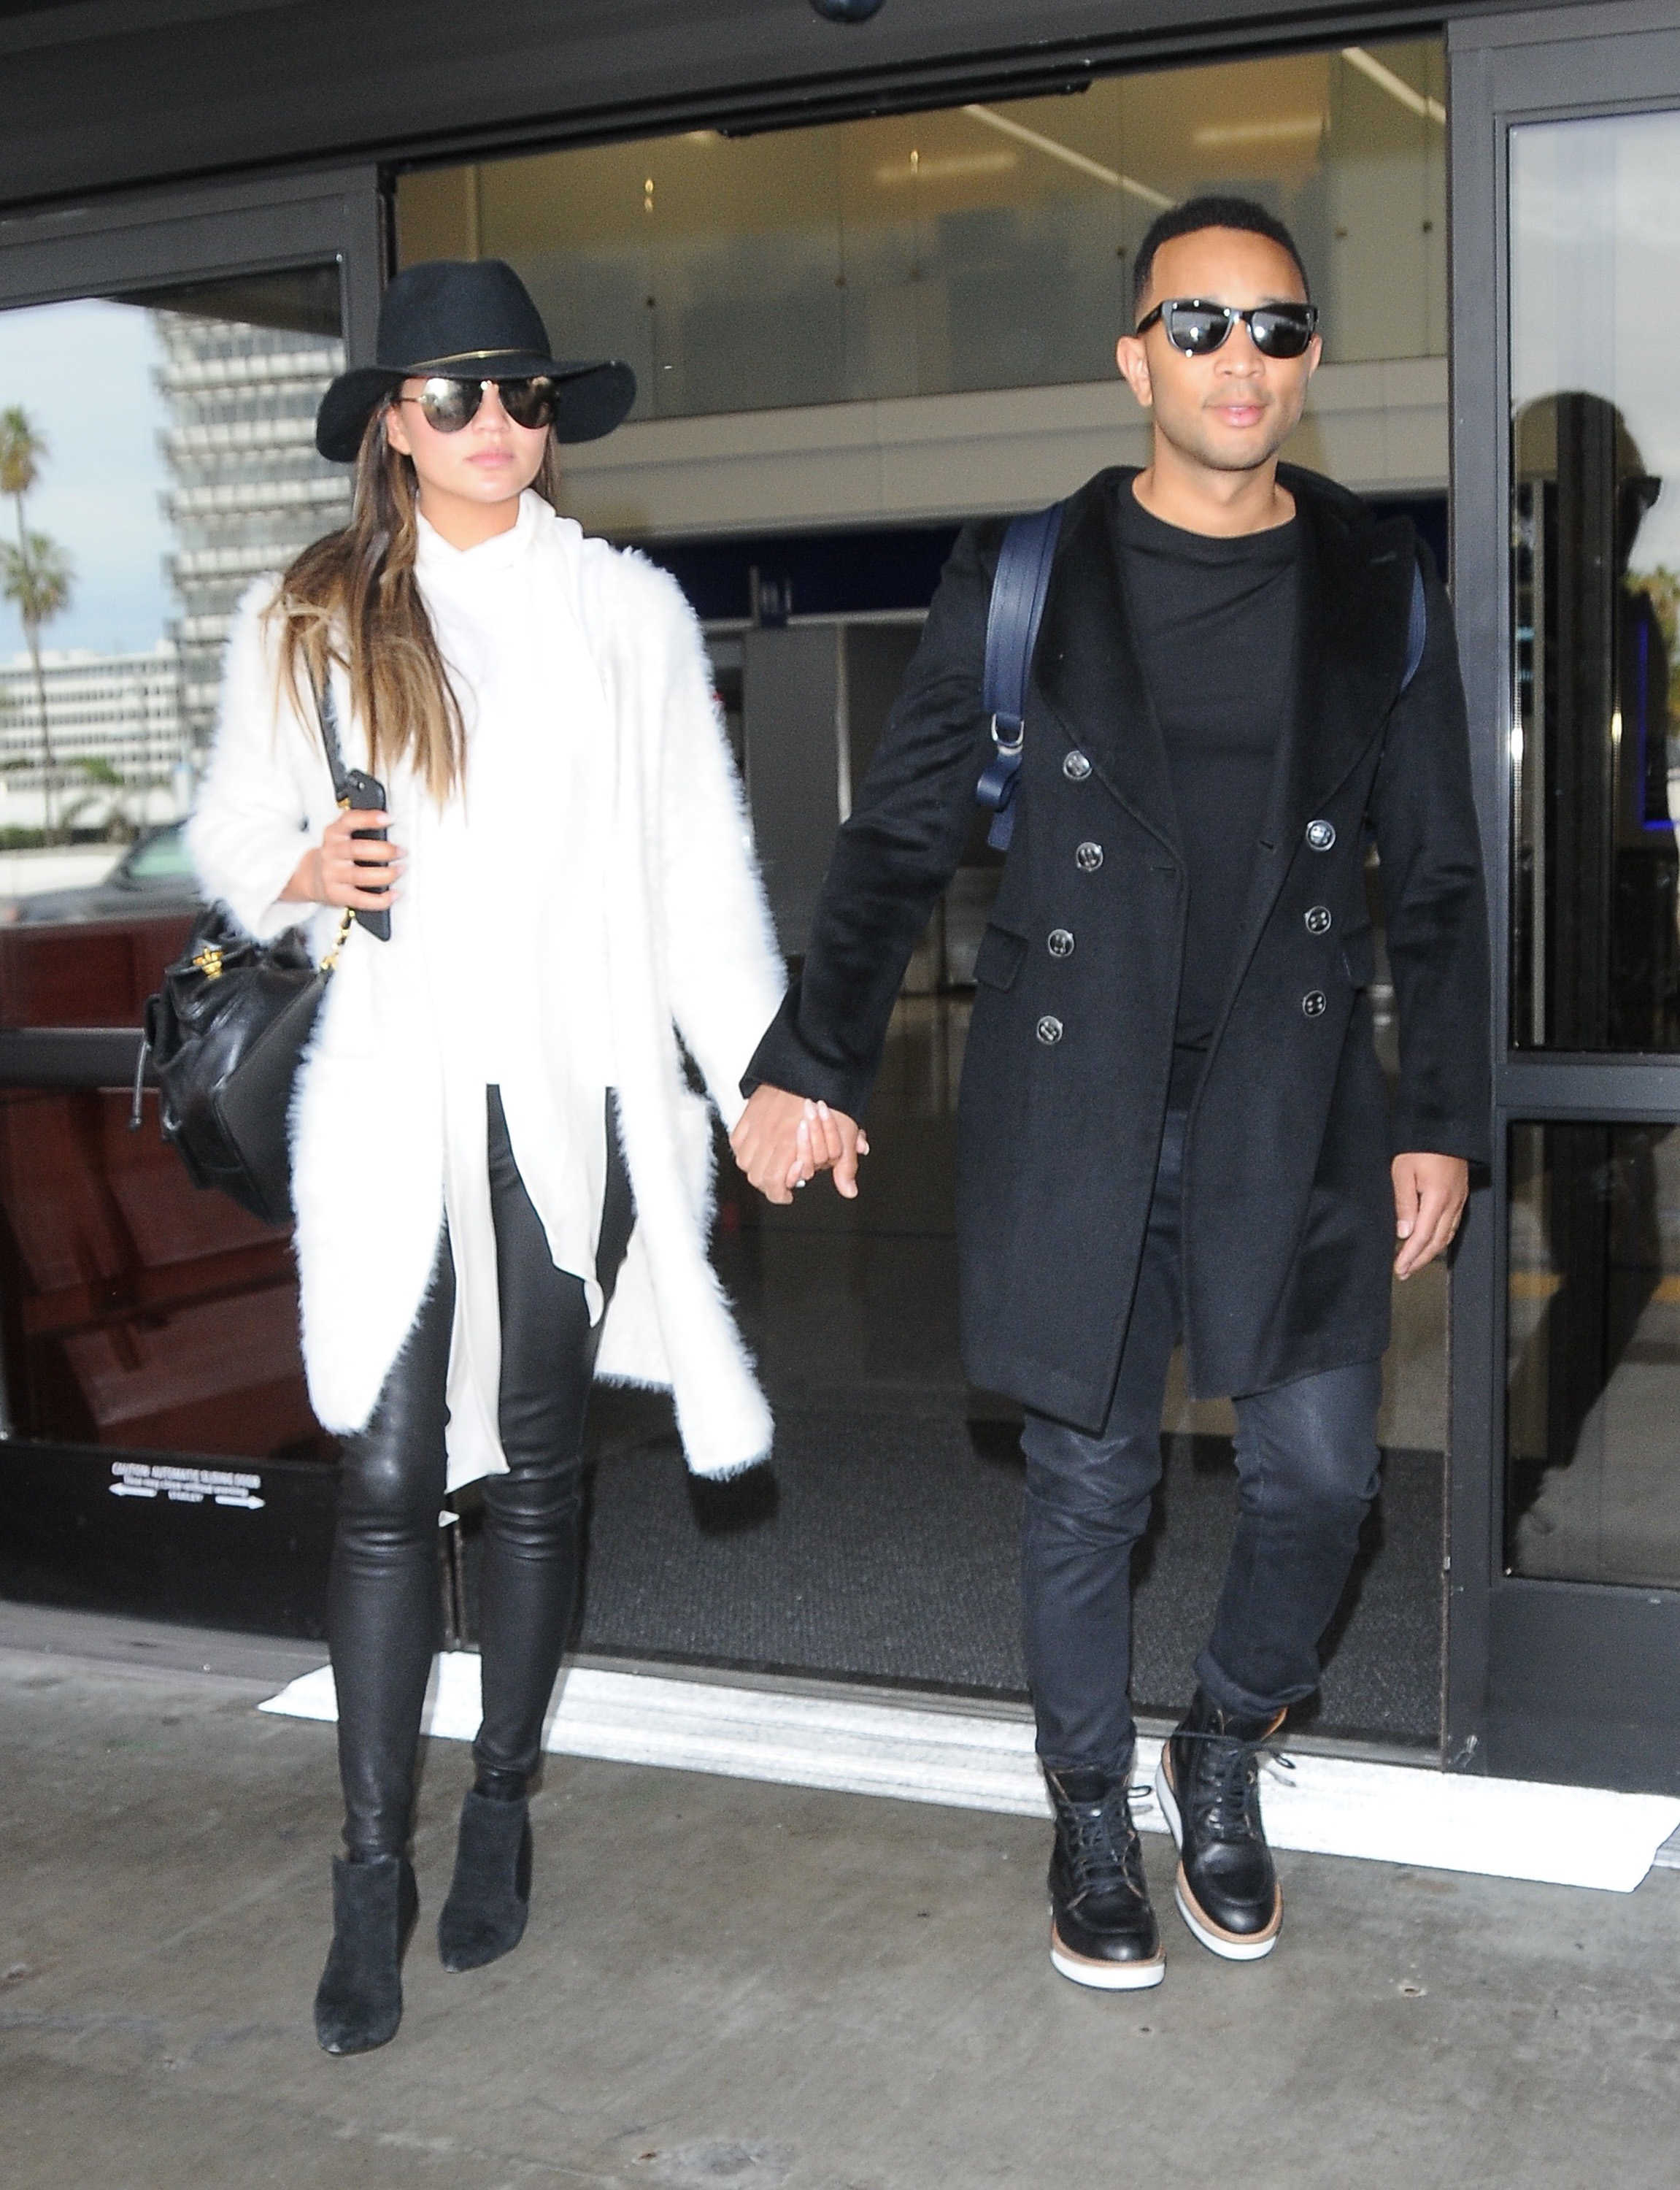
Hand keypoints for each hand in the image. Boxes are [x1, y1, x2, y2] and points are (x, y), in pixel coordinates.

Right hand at [281, 806, 403, 910]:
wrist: (310, 877)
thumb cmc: (335, 855)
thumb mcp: (341, 836)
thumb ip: (360, 829)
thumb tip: (392, 826)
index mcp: (333, 834)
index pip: (349, 821)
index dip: (368, 818)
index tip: (388, 818)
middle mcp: (330, 853)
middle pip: (357, 849)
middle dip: (384, 850)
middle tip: (402, 851)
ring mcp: (332, 875)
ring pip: (360, 875)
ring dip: (385, 874)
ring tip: (400, 869)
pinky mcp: (337, 895)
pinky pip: (361, 899)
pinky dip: (380, 899)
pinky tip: (393, 894)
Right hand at [729, 1085, 868, 1205]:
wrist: (814, 1062)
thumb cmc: (830, 1096)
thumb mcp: (845, 1133)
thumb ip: (845, 1165)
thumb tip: (849, 1190)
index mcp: (790, 1144)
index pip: (773, 1183)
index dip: (779, 1194)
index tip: (787, 1194)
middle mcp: (769, 1137)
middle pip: (756, 1176)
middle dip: (769, 1183)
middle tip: (782, 1181)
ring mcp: (756, 1125)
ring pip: (744, 1161)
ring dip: (756, 1167)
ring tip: (771, 1165)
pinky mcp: (749, 1113)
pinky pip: (737, 1140)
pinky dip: (745, 1149)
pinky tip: (758, 1148)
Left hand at [1392, 1152, 1467, 1278]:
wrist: (1442, 1127)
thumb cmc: (1419, 1146)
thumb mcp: (1402, 1172)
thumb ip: (1404, 1204)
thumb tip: (1404, 1233)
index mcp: (1437, 1198)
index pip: (1422, 1236)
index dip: (1410, 1255)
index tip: (1399, 1268)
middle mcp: (1452, 1203)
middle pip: (1438, 1241)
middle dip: (1421, 1259)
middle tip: (1405, 1272)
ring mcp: (1459, 1199)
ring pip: (1447, 1235)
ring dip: (1432, 1252)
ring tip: (1416, 1262)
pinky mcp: (1461, 1195)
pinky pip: (1453, 1224)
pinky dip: (1442, 1238)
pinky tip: (1433, 1243)